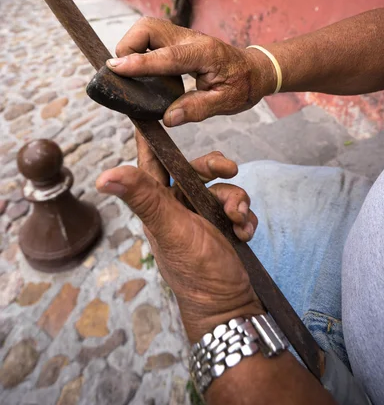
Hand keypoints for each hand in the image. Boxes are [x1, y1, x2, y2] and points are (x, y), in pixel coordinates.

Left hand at [96, 140, 260, 341]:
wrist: (231, 305)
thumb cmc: (195, 270)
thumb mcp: (170, 229)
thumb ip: (143, 199)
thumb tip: (103, 176)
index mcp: (158, 204)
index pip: (151, 162)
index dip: (150, 139)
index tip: (150, 112)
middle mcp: (178, 207)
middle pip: (196, 169)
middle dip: (215, 167)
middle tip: (231, 168)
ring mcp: (203, 217)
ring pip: (222, 187)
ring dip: (236, 199)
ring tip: (240, 219)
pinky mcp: (224, 227)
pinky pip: (237, 206)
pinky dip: (245, 216)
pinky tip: (246, 232)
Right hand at [106, 17, 274, 125]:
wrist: (254, 69)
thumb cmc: (242, 86)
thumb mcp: (226, 103)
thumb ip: (197, 108)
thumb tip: (167, 119)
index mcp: (204, 54)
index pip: (167, 56)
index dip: (140, 63)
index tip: (116, 68)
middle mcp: (191, 39)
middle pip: (148, 27)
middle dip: (128, 45)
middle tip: (124, 73)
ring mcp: (182, 36)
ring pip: (146, 28)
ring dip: (131, 46)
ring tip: (131, 73)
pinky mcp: (177, 39)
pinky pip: (150, 37)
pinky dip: (139, 49)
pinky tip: (142, 70)